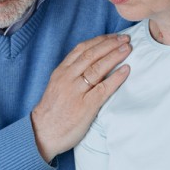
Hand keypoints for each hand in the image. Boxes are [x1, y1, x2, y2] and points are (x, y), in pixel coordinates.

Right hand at [31, 34, 130, 162]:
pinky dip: (116, 78)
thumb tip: (90, 65)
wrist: (42, 132)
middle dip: (109, 44)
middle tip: (125, 39)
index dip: (99, 41)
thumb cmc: (52, 111)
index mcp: (61, 72)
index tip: (112, 37)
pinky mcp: (86, 106)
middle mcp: (68, 78)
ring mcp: (77, 91)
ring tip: (127, 49)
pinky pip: (104, 88)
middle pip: (91, 55)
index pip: (81, 49)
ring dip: (114, 56)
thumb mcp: (56, 86)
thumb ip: (70, 75)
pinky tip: (126, 70)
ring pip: (97, 68)